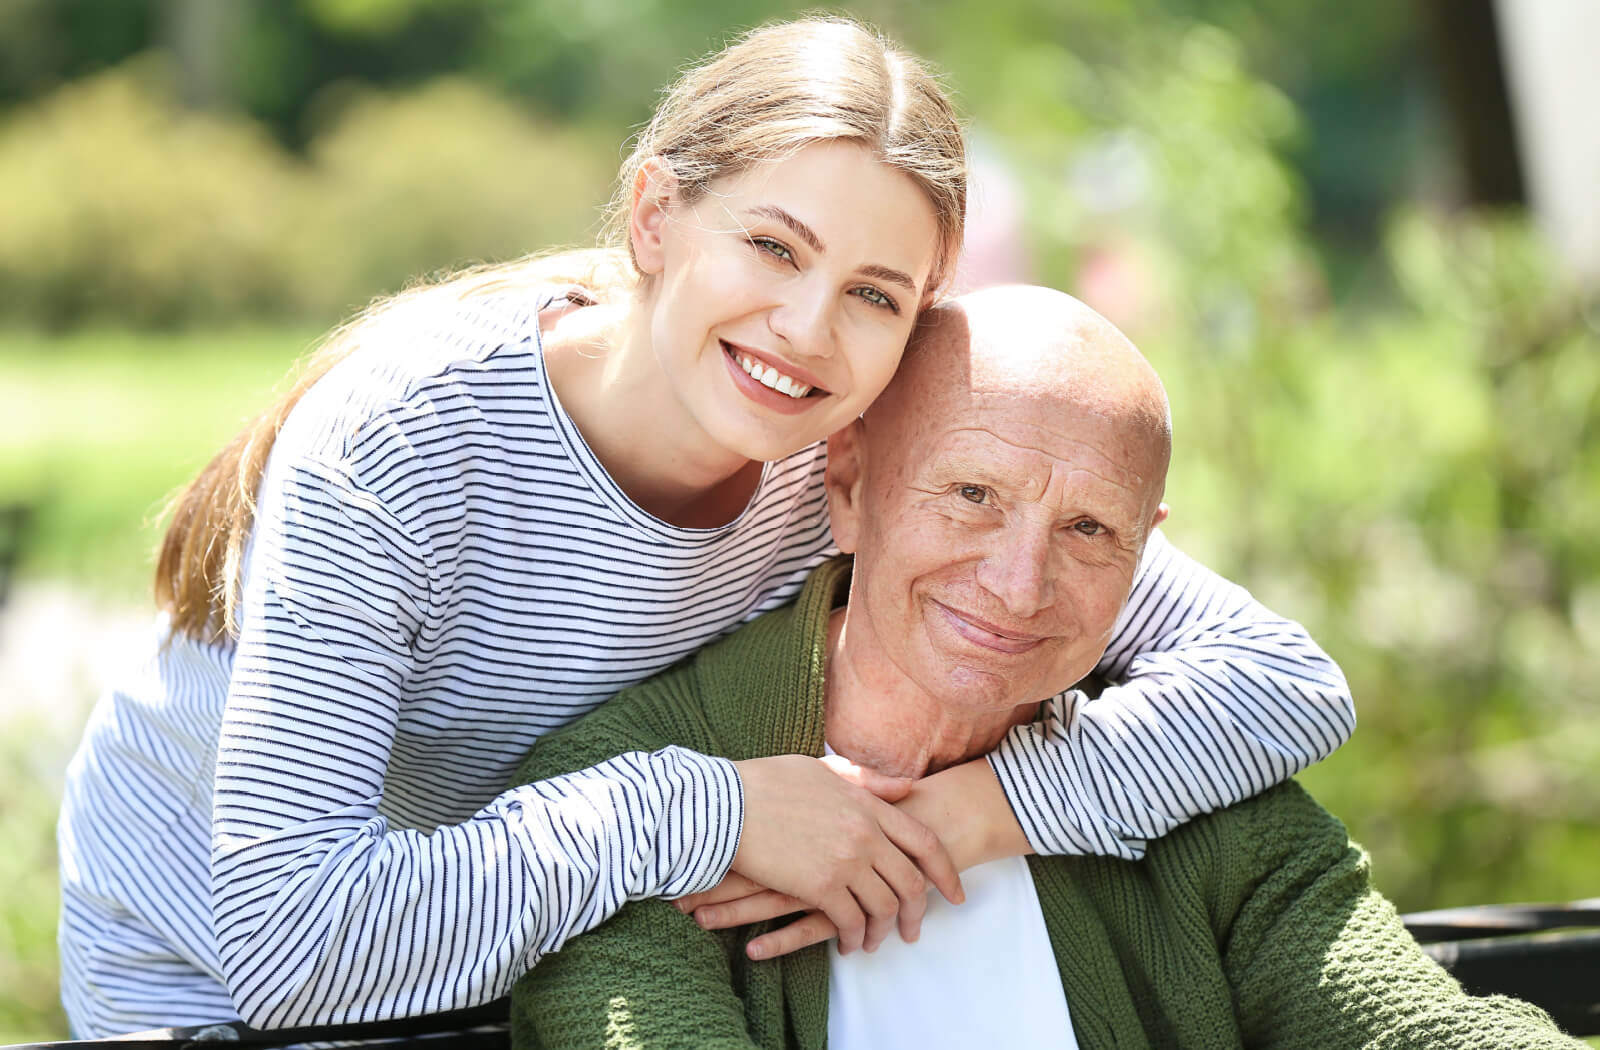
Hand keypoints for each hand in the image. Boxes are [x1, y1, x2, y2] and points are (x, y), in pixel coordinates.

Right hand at [682, 758, 1030, 957]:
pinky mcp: (819, 887)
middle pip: (911, 882)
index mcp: (869, 805)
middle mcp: (866, 835)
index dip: (945, 872)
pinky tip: (847, 943)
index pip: (925, 843)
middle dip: (917, 911)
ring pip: (884, 907)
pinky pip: (850, 922)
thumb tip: (907, 786)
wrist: (725, 804)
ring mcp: (845, 862)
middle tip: (913, 929)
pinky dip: (853, 937)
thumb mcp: (824, 770)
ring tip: (874, 940)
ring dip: (882, 930)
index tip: (954, 893)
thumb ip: (868, 781)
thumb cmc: (767, 782)